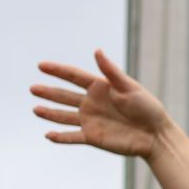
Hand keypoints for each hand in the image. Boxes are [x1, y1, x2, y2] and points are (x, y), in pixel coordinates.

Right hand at [32, 49, 177, 158]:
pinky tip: (48, 135)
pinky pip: (72, 137)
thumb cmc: (147, 108)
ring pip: (64, 116)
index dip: (58, 71)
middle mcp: (92, 103)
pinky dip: (60, 137)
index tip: (41, 65)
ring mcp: (91, 120)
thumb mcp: (129, 87)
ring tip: (35, 109)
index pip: (74, 76)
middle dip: (49, 92)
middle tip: (33, 88)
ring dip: (50, 113)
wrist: (156, 135)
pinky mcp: (93, 137)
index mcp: (100, 87)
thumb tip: (97, 50)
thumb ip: (111, 71)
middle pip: (65, 96)